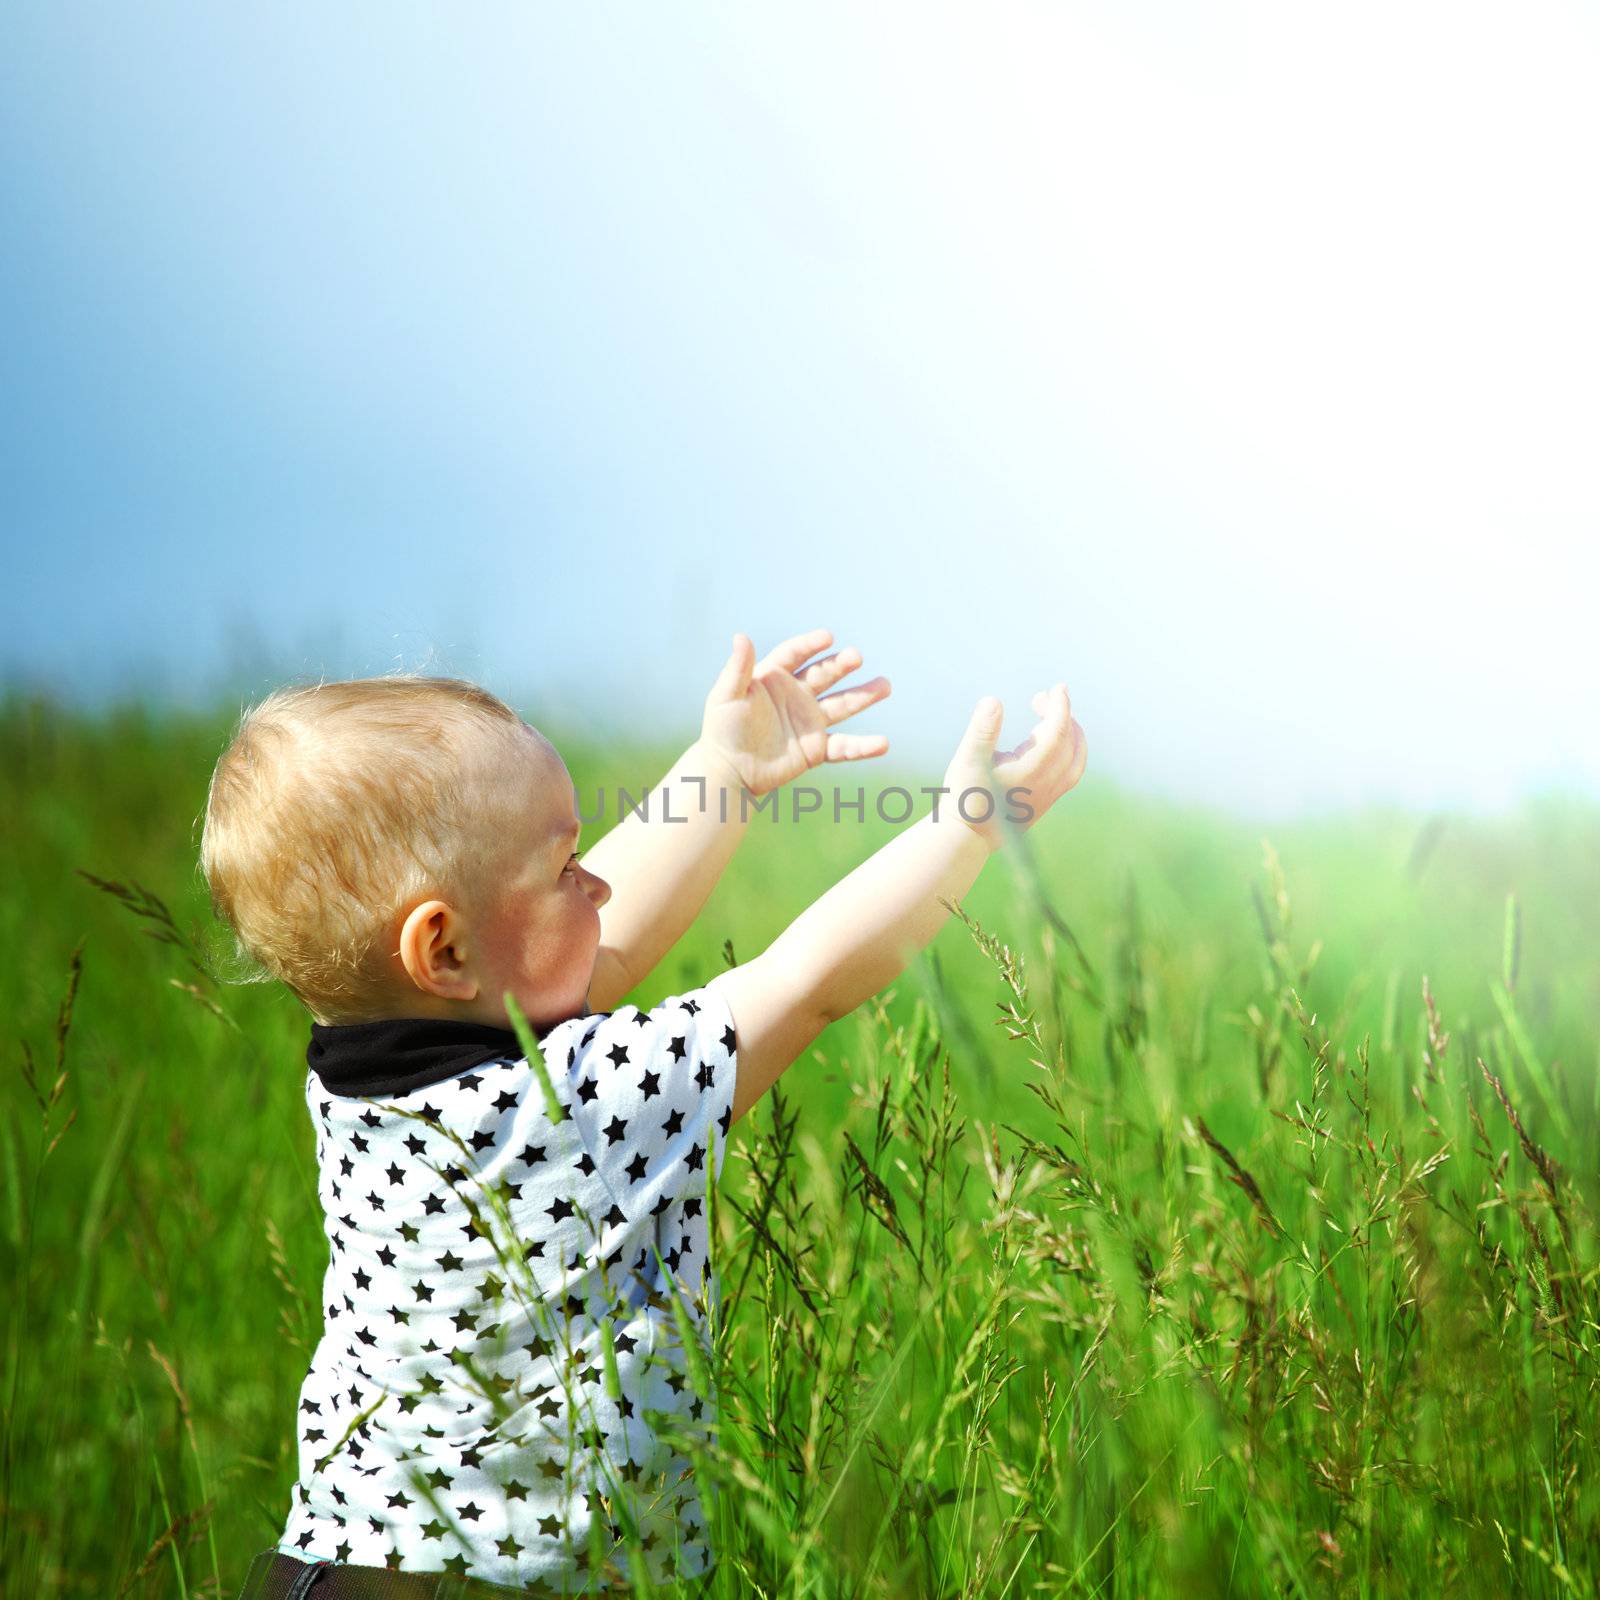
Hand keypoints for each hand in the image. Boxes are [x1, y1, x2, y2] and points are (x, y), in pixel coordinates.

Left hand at [698, 629, 891, 797]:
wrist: (727, 772)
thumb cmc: (722, 731)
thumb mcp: (726, 696)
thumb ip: (737, 668)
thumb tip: (741, 636)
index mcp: (773, 678)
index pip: (795, 654)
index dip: (811, 644)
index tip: (828, 638)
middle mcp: (796, 696)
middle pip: (824, 675)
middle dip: (841, 665)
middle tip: (857, 657)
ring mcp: (809, 722)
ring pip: (842, 705)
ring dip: (864, 695)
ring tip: (885, 686)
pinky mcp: (815, 749)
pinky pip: (843, 747)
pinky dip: (863, 747)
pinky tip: (883, 744)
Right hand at [941, 683, 1086, 850]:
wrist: (965, 839)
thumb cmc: (963, 798)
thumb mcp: (968, 760)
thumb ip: (982, 729)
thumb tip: (993, 700)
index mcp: (1031, 772)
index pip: (1058, 732)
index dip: (1061, 707)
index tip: (1058, 688)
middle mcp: (1046, 785)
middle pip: (1069, 743)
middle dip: (1061, 715)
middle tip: (1039, 698)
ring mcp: (1047, 797)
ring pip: (1074, 761)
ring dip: (1071, 735)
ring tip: (1055, 717)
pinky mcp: (1043, 805)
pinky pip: (1069, 774)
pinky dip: (1068, 753)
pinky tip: (1049, 746)